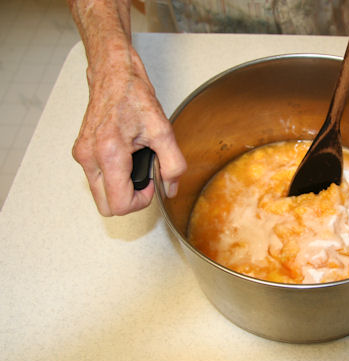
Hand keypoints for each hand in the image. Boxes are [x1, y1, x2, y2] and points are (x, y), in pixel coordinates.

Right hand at [72, 46, 186, 215]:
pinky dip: (113, 178)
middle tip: (145, 181)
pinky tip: (126, 161)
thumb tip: (171, 188)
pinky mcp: (82, 151)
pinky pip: (96, 180)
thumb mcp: (163, 131)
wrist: (114, 74)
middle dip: (130, 200)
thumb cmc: (133, 95)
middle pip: (106, 206)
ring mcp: (83, 155)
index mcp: (109, 153)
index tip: (152, 183)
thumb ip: (173, 164)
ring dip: (120, 189)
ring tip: (136, 168)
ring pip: (100, 195)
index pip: (120, 204)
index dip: (142, 201)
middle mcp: (89, 157)